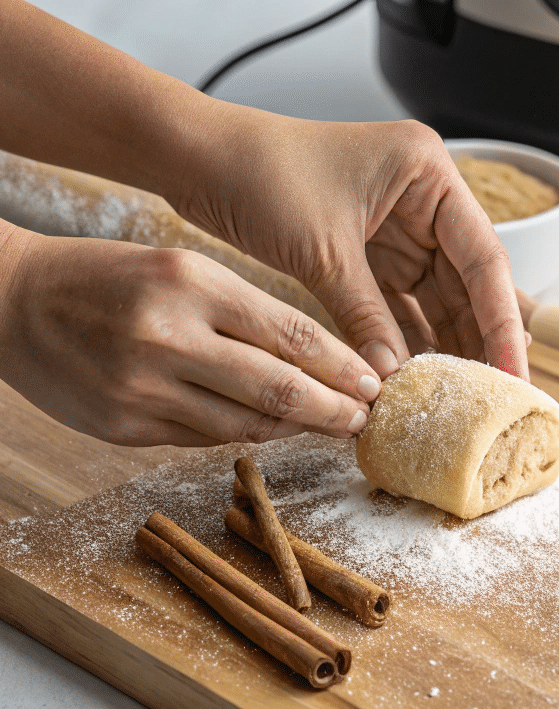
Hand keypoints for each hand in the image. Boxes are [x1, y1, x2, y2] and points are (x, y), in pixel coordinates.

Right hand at [0, 223, 379, 446]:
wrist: (11, 303)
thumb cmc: (110, 278)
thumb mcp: (181, 270)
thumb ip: (245, 316)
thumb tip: (315, 367)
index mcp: (189, 284)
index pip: (290, 334)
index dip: (341, 366)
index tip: (372, 384)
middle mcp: (168, 338)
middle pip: (277, 389)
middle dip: (332, 410)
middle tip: (364, 420)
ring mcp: (143, 389)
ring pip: (245, 424)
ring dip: (294, 429)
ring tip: (326, 426)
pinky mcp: (124, 428)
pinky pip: (204, 438)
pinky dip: (243, 434)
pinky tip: (268, 429)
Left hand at [169, 114, 528, 381]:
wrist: (196, 159)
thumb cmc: (257, 173)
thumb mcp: (323, 252)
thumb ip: (367, 316)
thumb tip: (395, 379)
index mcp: (428, 174)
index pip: (484, 258)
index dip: (502, 321)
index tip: (514, 372)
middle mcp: (423, 199)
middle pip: (469, 283)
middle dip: (479, 340)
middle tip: (496, 396)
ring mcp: (398, 227)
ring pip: (438, 299)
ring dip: (444, 344)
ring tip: (459, 397)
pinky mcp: (369, 253)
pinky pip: (400, 305)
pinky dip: (405, 339)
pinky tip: (416, 376)